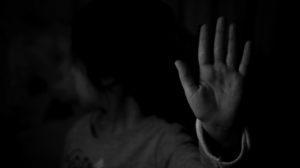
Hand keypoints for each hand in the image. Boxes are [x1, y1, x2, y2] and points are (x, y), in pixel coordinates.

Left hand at [175, 17, 250, 141]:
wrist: (216, 121)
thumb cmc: (201, 108)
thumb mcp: (191, 91)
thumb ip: (185, 76)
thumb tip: (177, 60)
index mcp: (205, 72)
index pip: (204, 51)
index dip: (204, 39)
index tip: (204, 26)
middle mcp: (218, 70)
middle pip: (219, 47)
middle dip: (220, 33)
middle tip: (221, 18)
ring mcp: (229, 74)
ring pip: (231, 52)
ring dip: (232, 39)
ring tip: (233, 25)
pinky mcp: (240, 81)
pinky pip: (244, 65)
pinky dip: (246, 55)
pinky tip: (247, 43)